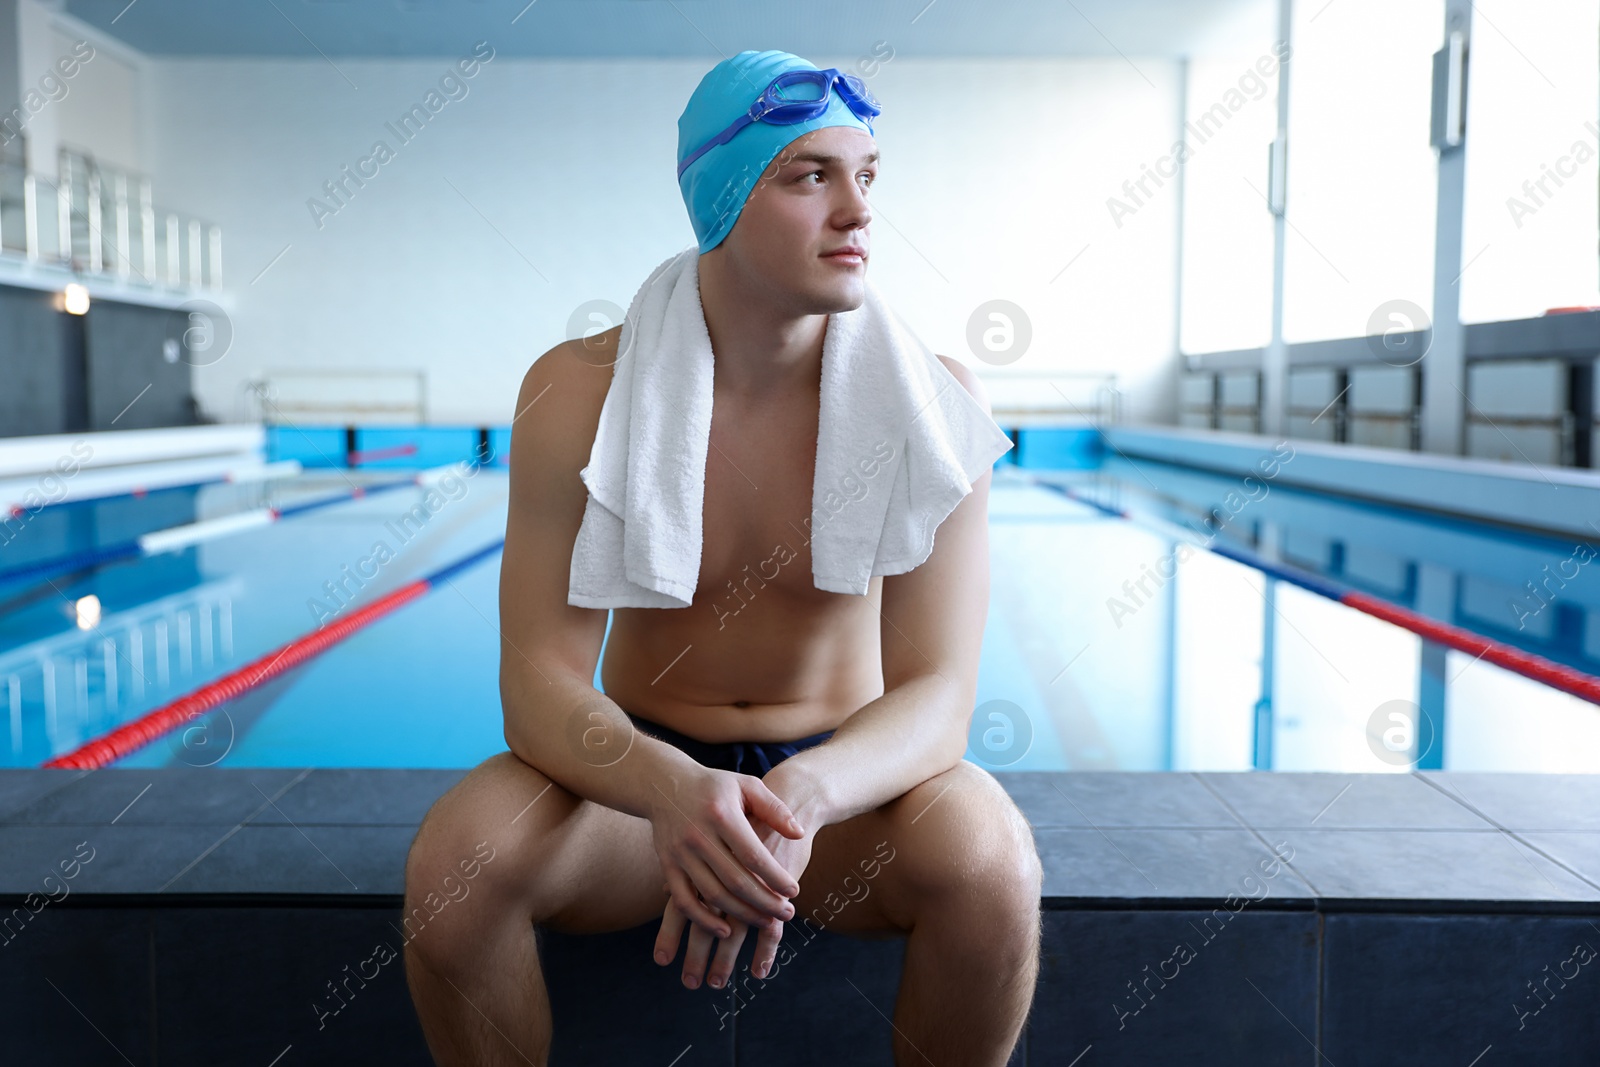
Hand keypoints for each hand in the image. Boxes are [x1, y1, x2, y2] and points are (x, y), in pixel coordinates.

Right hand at [653, 763, 822, 988]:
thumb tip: (799, 833)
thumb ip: (775, 808)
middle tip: (787, 914)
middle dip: (765, 902)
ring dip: (741, 915)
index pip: (754, 855)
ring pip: (713, 895)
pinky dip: (703, 920)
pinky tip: (724, 930)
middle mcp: (699, 836)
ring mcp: (680, 853)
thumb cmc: (715, 787)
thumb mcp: (747, 786)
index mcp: (722, 814)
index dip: (776, 877)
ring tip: (765, 922)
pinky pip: (684, 901)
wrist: (664, 785)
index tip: (795, 891)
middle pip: (736, 881)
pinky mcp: (667, 866)